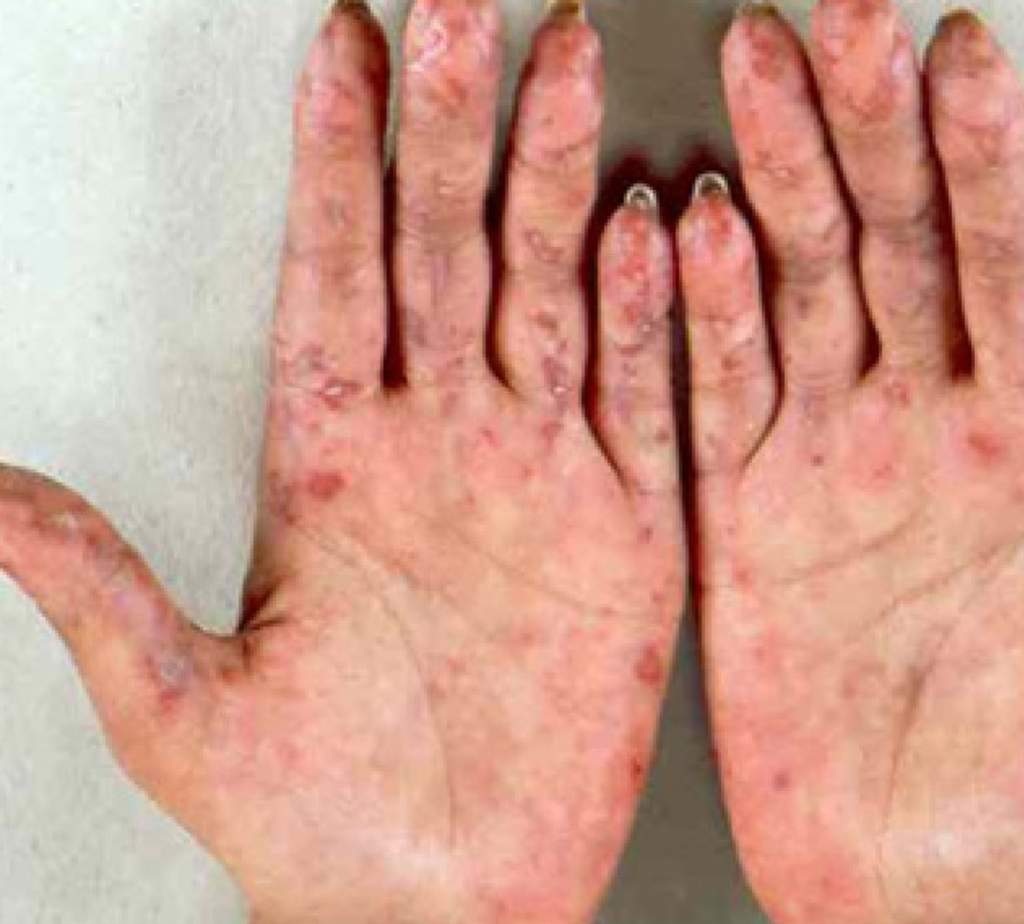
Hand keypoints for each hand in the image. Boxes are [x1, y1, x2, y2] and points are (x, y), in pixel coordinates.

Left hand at [0, 2, 683, 921]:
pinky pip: (647, 404)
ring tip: (560, 70)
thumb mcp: (179, 706)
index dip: (338, 156)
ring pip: (551, 293)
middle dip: (453, 122)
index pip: (336, 273)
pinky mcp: (627, 538)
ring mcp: (539, 480)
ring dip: (554, 179)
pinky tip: (652, 229)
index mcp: (330, 467)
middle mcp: (441, 449)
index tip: (345, 44)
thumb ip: (94, 587)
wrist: (440, 911)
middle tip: (465, 10)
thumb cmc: (317, 828)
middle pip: (447, 250)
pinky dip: (654, 316)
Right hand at [679, 3, 1023, 923]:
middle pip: (897, 248)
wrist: (909, 898)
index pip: (1011, 273)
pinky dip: (699, 312)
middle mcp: (926, 441)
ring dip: (778, 183)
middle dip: (865, 128)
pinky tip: (686, 233)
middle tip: (840, 23)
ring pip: (799, 291)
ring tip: (755, 76)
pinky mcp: (746, 518)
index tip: (964, 58)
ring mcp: (830, 470)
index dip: (988, 162)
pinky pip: (717, 392)